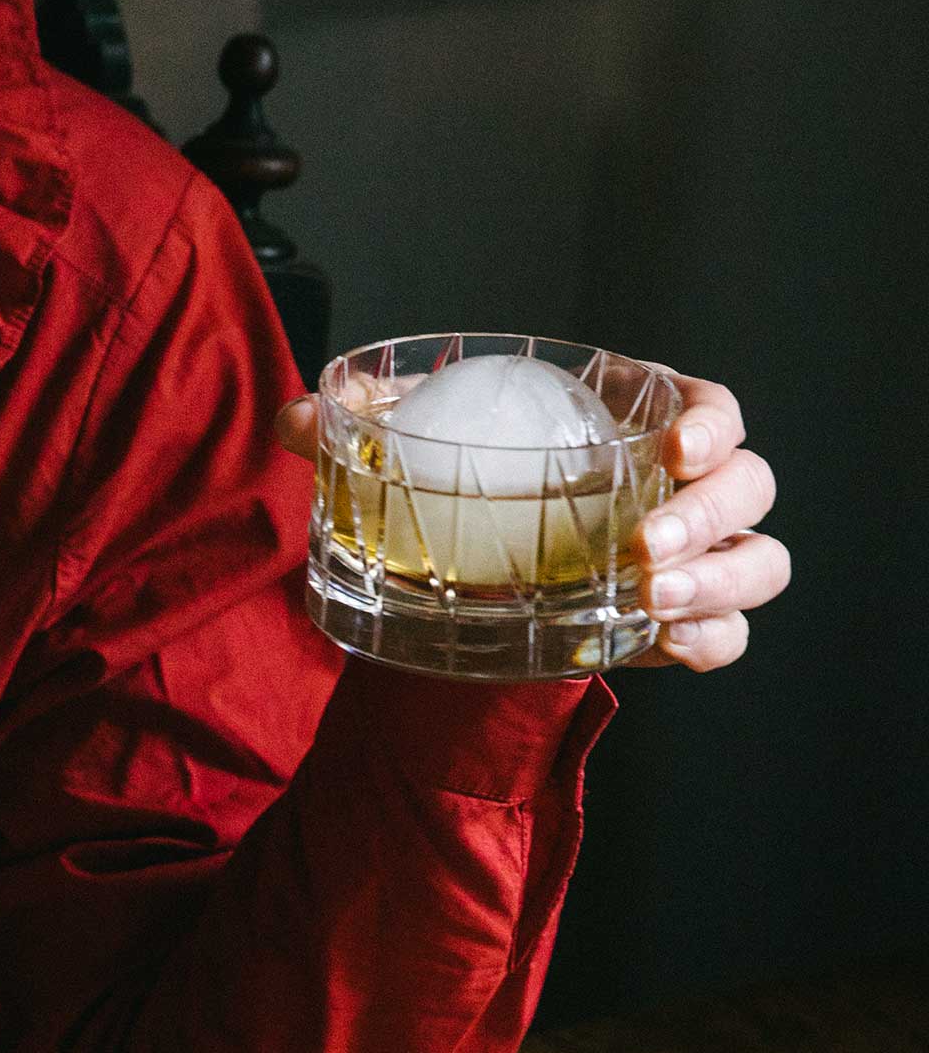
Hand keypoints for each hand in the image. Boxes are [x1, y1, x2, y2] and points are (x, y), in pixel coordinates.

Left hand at [275, 372, 788, 671]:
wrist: (464, 580)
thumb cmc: (465, 488)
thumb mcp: (416, 452)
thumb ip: (361, 431)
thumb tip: (296, 418)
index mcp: (634, 426)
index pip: (710, 407)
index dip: (714, 423)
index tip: (677, 449)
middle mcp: (677, 492)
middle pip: (748, 488)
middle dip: (711, 516)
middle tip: (644, 549)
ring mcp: (685, 563)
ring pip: (757, 562)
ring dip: (718, 582)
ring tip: (649, 600)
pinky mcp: (672, 627)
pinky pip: (727, 636)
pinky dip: (709, 641)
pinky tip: (662, 645)